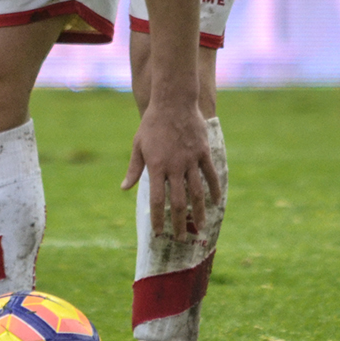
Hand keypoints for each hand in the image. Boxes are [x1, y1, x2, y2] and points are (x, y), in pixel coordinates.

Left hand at [123, 103, 219, 238]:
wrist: (173, 101)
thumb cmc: (152, 123)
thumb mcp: (138, 145)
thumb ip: (134, 168)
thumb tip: (124, 188)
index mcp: (156, 167)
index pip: (156, 200)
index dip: (158, 219)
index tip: (159, 234)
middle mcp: (174, 166)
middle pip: (178, 202)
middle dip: (179, 223)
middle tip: (181, 239)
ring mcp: (190, 160)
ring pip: (197, 192)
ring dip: (199, 212)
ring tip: (201, 227)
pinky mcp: (203, 152)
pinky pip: (210, 175)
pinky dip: (214, 190)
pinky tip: (215, 203)